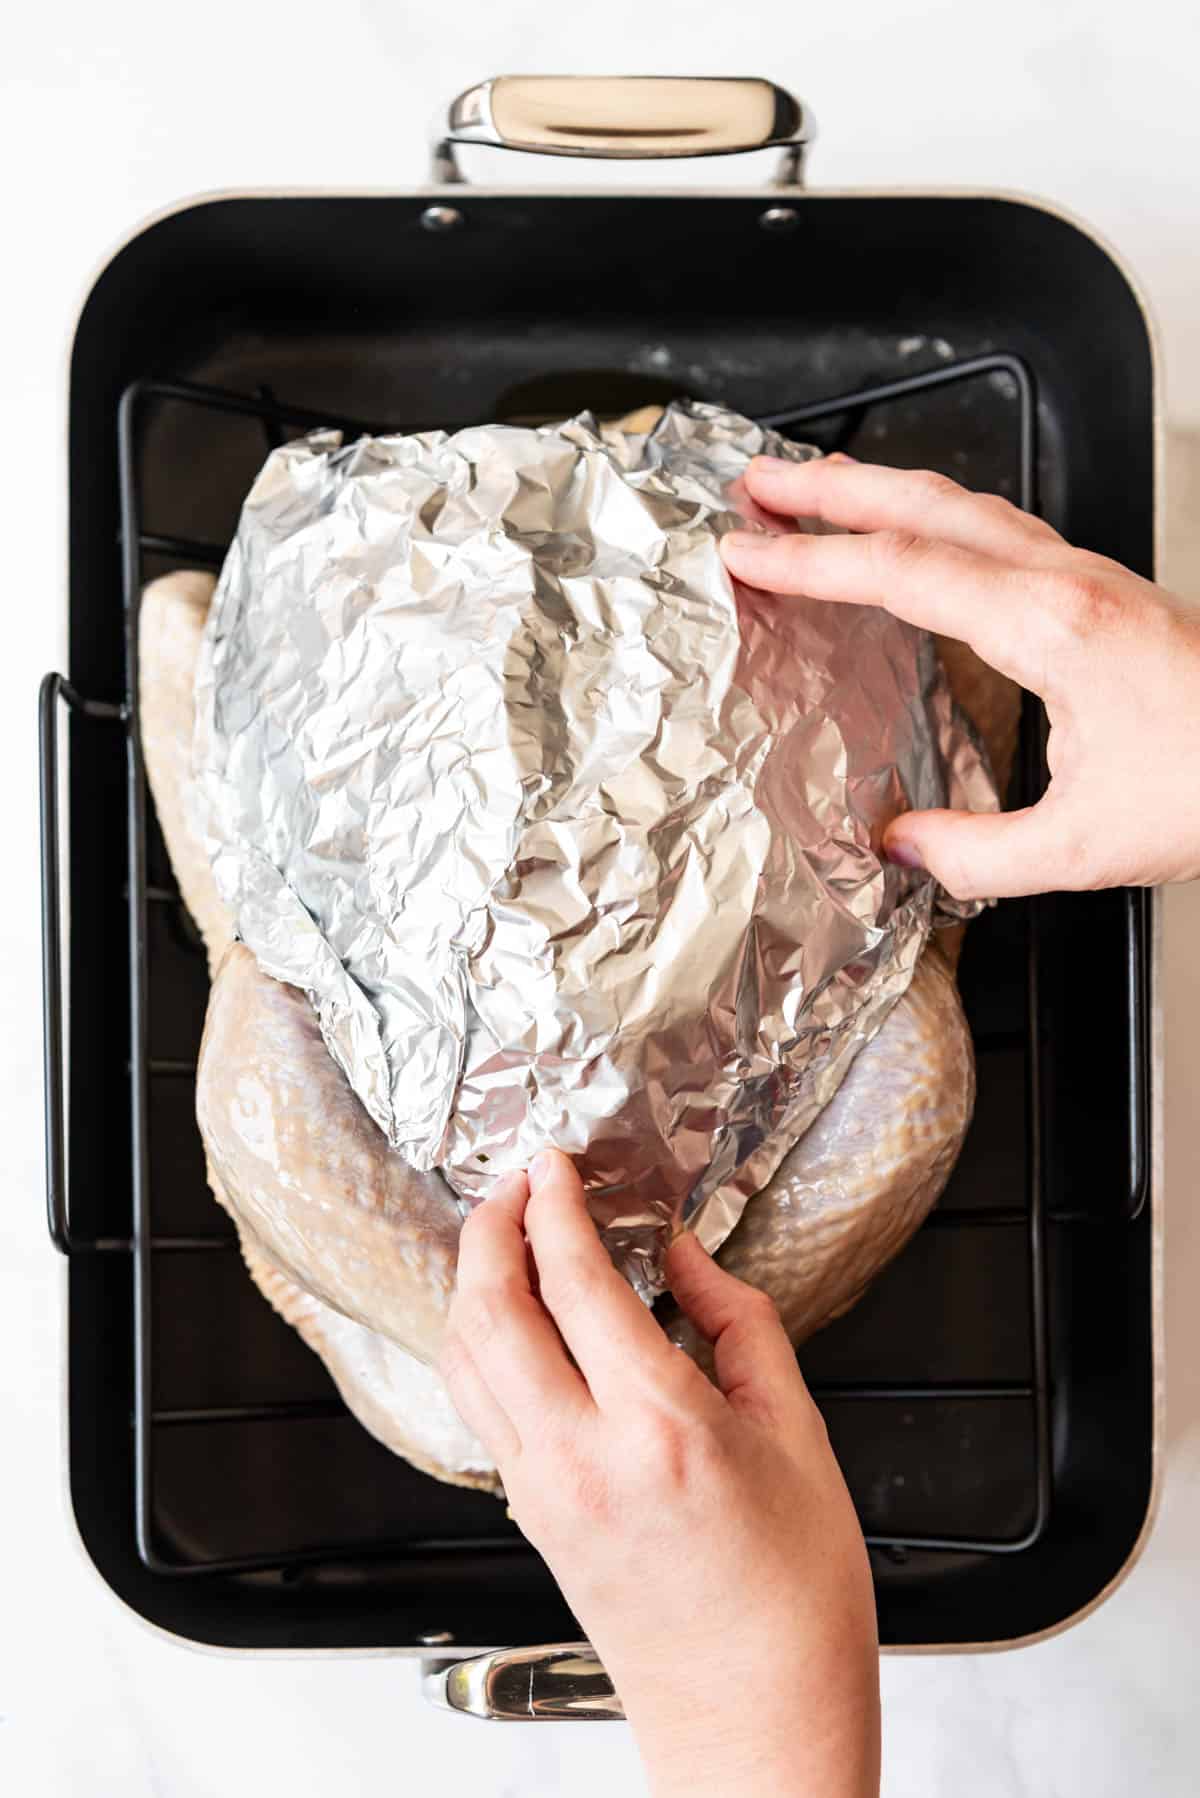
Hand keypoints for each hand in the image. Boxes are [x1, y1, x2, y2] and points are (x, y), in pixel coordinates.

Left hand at [440, 1150, 879, 1797]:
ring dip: (471, 1282)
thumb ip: (737, 1326)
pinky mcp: (529, 1517)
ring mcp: (541, 1491)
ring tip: (501, 1237)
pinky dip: (480, 1342)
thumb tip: (685, 1260)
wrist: (753, 1717)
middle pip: (490, 1311)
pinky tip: (510, 1319)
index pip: (575, 1283)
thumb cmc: (792, 1595)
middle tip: (512, 1185)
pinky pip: (480, 1405)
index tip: (553, 1165)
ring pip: (466, 1358)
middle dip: (488, 1229)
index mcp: (661, 1426)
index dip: (554, 1208)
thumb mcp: (797, 1435)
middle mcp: (581, 1456)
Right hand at [722, 455, 1199, 900]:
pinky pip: (999, 530)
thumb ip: (976, 852)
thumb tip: (900, 846)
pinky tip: (920, 545)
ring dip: (884, 491)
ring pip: (967, 504)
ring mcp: (1089, 576)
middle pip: (928, 503)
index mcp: (1050, 625)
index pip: (902, 570)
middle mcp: (1067, 580)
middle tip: (757, 482)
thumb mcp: (1086, 845)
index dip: (811, 560)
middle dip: (831, 487)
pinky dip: (934, 520)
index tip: (746, 552)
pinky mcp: (1104, 592)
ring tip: (819, 493)